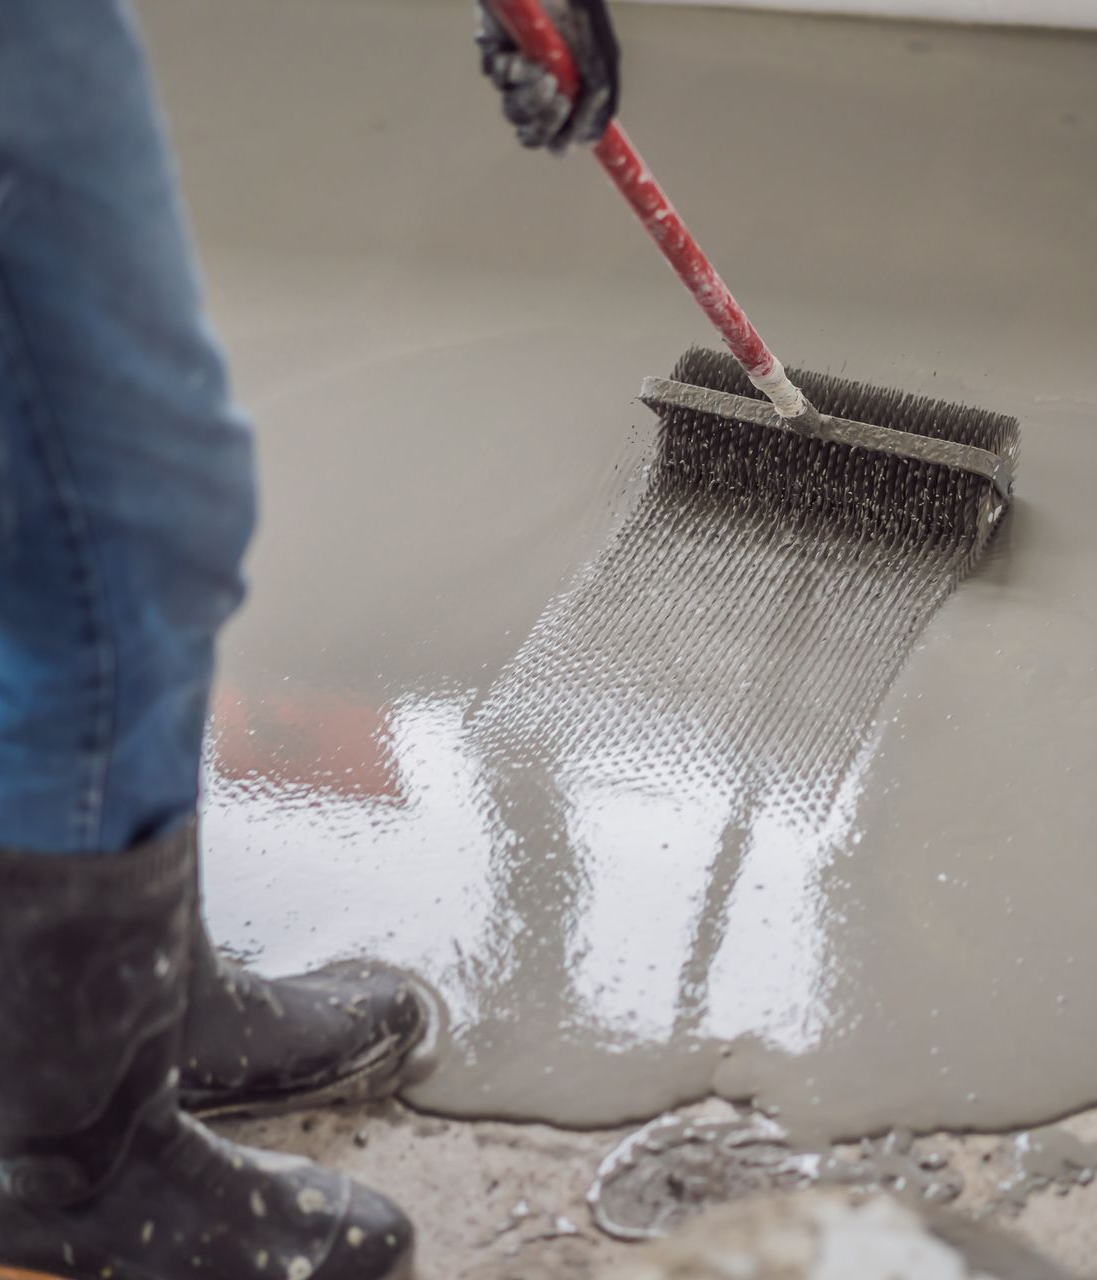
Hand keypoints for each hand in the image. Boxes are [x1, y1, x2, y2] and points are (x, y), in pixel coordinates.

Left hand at [476, 0, 619, 154]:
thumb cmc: (582, 14)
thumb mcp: (599, 59)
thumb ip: (598, 100)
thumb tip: (587, 141)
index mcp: (567, 96)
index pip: (557, 138)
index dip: (559, 142)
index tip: (566, 140)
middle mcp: (539, 90)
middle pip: (531, 133)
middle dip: (544, 121)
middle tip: (556, 96)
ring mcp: (516, 74)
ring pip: (512, 109)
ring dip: (528, 93)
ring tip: (538, 65)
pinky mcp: (494, 52)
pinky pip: (494, 75)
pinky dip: (507, 67)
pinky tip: (516, 47)